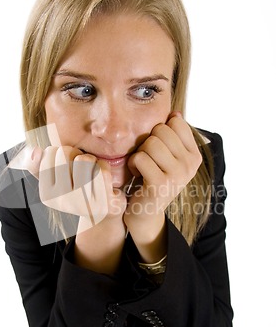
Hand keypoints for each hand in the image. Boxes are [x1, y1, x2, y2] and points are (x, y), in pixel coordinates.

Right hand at [28, 145, 126, 227]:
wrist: (98, 213)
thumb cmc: (74, 190)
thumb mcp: (53, 179)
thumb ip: (38, 165)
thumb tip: (36, 151)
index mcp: (46, 194)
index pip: (50, 152)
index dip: (61, 151)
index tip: (66, 162)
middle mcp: (62, 201)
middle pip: (66, 152)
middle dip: (75, 152)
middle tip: (80, 164)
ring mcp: (82, 203)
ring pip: (85, 159)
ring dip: (90, 158)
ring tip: (90, 169)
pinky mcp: (102, 203)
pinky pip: (102, 170)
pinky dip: (104, 167)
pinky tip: (102, 178)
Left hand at [124, 112, 201, 226]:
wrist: (146, 213)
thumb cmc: (153, 179)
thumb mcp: (167, 157)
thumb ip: (173, 136)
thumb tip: (175, 113)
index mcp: (194, 155)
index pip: (176, 122)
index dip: (159, 131)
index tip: (159, 150)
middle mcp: (190, 165)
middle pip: (161, 130)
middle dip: (147, 142)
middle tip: (148, 160)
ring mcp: (177, 175)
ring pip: (150, 143)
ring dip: (139, 154)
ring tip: (142, 168)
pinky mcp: (160, 184)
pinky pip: (140, 158)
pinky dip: (132, 165)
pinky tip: (137, 176)